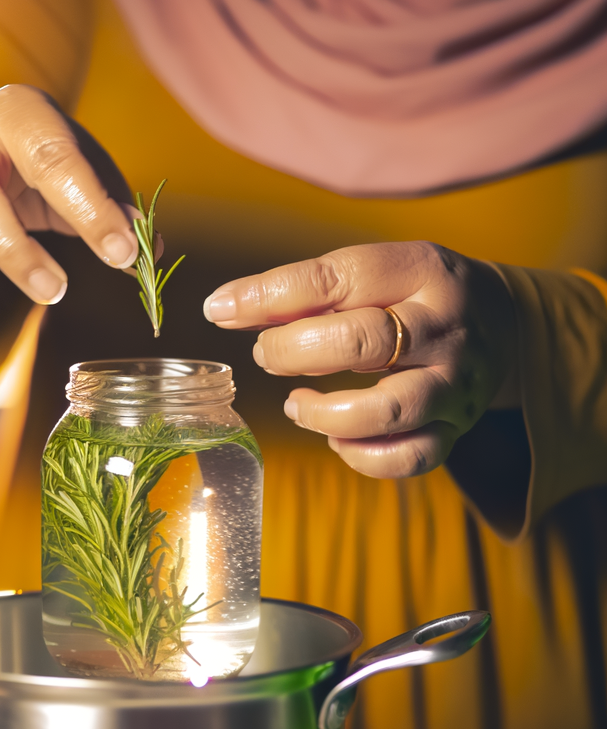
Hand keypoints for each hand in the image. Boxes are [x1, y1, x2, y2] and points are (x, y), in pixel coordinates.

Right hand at [0, 85, 137, 331]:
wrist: (3, 147)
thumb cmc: (51, 156)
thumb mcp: (89, 167)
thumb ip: (115, 206)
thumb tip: (145, 250)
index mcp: (18, 114)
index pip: (50, 159)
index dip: (88, 209)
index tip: (122, 253)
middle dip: (17, 247)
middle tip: (59, 289)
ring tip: (10, 310)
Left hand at [203, 242, 518, 478]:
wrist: (507, 325)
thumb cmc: (415, 295)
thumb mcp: (373, 273)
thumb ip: (304, 292)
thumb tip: (223, 308)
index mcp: (420, 271)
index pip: (338, 279)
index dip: (270, 295)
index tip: (220, 309)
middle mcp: (444, 328)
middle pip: (362, 342)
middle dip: (294, 352)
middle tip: (266, 355)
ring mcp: (454, 384)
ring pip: (387, 410)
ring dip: (324, 413)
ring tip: (295, 404)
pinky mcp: (456, 429)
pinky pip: (407, 457)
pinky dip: (360, 456)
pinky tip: (336, 438)